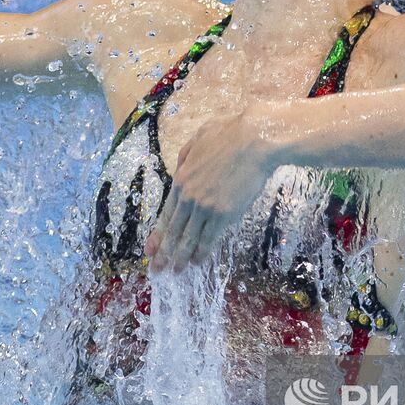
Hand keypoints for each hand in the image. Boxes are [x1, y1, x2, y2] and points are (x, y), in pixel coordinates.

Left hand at [145, 104, 281, 270]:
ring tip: (175, 271)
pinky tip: (196, 262)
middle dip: (163, 252)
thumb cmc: (230, 133)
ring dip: (180, 257)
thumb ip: (186, 154)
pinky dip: (202, 251)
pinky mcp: (224, 214)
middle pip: (173, 230)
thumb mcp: (198, 137)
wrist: (254, 139)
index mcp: (182, 179)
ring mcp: (206, 207)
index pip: (166, 213)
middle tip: (155, 269)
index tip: (149, 249)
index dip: (157, 234)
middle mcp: (189, 197)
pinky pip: (210, 238)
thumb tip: (181, 166)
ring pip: (189, 238)